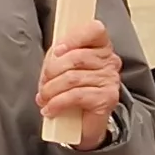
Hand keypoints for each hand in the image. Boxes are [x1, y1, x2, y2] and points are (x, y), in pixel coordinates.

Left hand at [35, 23, 121, 145]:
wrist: (82, 124)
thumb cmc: (72, 91)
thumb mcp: (62, 67)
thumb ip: (58, 55)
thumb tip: (53, 56)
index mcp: (100, 46)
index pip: (95, 30)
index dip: (75, 37)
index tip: (58, 50)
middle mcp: (109, 61)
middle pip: (77, 57)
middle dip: (52, 70)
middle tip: (43, 83)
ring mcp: (110, 80)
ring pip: (73, 78)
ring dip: (51, 89)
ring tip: (44, 98)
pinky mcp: (107, 99)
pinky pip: (76, 95)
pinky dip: (57, 102)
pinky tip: (50, 109)